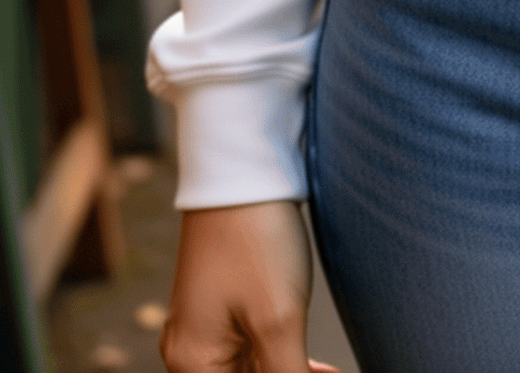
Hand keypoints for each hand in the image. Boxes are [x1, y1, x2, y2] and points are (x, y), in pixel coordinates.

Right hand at [160, 201, 338, 372]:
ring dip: (288, 369)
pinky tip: (318, 365)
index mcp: (192, 364)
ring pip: (252, 368)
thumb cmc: (254, 240)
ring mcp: (207, 327)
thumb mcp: (278, 319)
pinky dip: (284, 357)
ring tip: (327, 368)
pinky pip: (253, 348)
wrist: (243, 167)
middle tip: (328, 370)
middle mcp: (191, 351)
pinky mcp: (226, 306)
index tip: (319, 371)